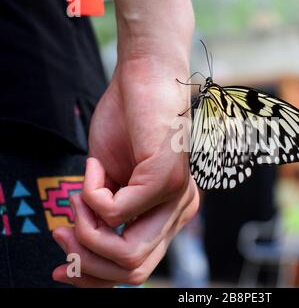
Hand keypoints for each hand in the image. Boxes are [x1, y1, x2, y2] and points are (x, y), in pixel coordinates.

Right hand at [52, 55, 198, 286]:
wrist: (144, 79)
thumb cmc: (128, 124)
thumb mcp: (111, 181)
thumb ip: (104, 217)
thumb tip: (81, 248)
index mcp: (169, 215)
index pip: (138, 268)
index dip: (96, 277)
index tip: (61, 268)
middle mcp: (180, 211)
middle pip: (134, 271)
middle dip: (87, 260)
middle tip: (63, 231)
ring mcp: (176, 197)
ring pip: (126, 252)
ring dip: (87, 230)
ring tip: (80, 195)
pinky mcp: (165, 180)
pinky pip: (115, 212)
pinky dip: (91, 194)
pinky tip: (95, 167)